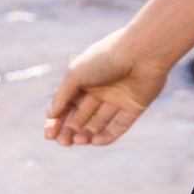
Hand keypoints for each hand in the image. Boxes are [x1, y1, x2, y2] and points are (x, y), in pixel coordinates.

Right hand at [44, 27, 170, 146]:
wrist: (143, 51)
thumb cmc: (106, 58)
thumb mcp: (76, 74)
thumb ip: (62, 96)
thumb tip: (51, 116)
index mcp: (87, 78)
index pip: (68, 104)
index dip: (57, 120)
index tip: (49, 135)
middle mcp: (102, 88)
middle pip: (82, 116)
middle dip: (70, 130)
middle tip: (64, 141)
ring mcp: (119, 97)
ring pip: (99, 122)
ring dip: (86, 134)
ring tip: (80, 139)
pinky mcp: (136, 106)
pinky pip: (120, 126)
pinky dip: (107, 136)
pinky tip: (96, 140)